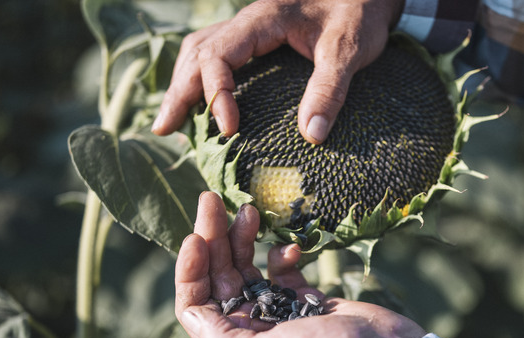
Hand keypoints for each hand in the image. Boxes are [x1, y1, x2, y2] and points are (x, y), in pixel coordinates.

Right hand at [152, 0, 404, 143]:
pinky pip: (216, 56)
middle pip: (196, 52)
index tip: (229, 129)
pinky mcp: (258, 40)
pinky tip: (199, 104)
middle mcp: (248, 22)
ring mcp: (250, 30)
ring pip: (200, 51)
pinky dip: (201, 80)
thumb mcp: (350, 48)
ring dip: (183, 85)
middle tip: (164, 128)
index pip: (218, 54)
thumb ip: (330, 88)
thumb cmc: (360, 14)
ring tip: (171, 121)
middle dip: (178, 91)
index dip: (217, 93)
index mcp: (263, 19)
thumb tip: (312, 136)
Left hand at [175, 192, 425, 337]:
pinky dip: (281, 252)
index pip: (196, 302)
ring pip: (246, 267)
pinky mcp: (305, 298)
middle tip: (212, 198)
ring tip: (248, 208)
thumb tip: (190, 313)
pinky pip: (280, 268)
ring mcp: (278, 311)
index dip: (190, 270)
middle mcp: (252, 327)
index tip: (196, 236)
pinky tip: (292, 246)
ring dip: (242, 237)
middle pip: (219, 276)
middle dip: (212, 238)